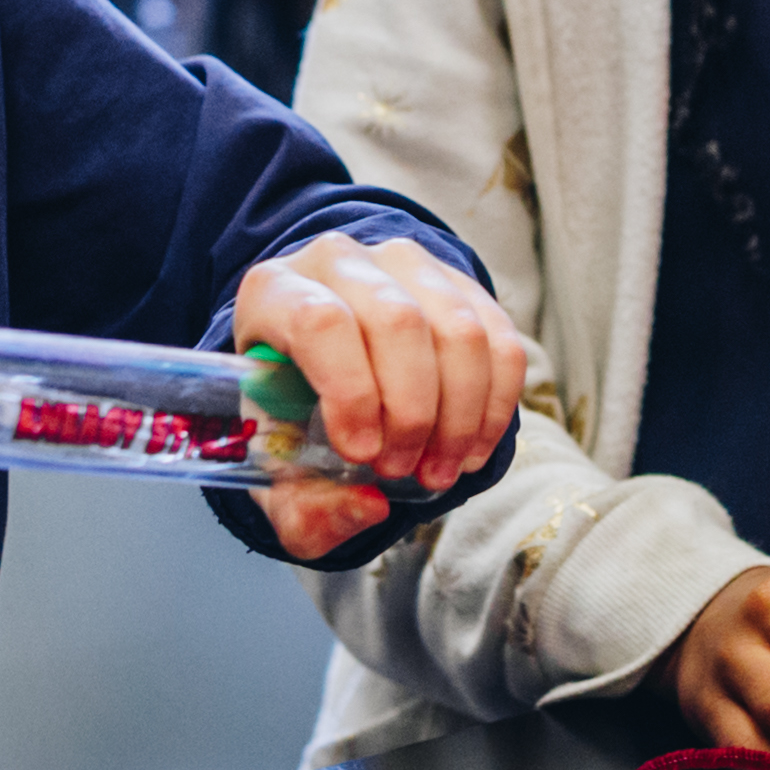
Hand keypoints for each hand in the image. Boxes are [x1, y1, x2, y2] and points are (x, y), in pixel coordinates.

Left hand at [229, 236, 531, 561]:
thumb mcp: (276, 473)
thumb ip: (307, 506)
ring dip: (460, 413)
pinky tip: (471, 447)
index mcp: (272, 294)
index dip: (352, 393)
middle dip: (413, 412)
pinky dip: (494, 403)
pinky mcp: (457, 282)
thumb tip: (369, 508)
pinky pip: (497, 336)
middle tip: (402, 470)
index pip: (321, 322)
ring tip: (440, 468)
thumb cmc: (289, 420)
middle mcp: (338, 262)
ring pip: (458, 328)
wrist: (323, 368)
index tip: (363, 454)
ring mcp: (404, 264)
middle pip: (398, 322)